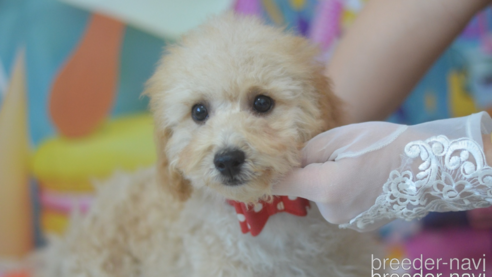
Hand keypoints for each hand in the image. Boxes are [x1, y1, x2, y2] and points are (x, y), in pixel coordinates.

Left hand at [273, 112, 491, 230]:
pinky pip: (339, 204)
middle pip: (304, 189)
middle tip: (337, 154)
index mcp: (325, 188)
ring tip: (356, 164)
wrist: (429, 166)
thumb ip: (305, 153)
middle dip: (310, 171)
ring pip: (322, 196)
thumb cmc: (384, 144)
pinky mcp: (359, 224)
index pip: (282, 184)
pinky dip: (343, 192)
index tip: (274, 161)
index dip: (276, 171)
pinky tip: (364, 178)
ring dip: (327, 182)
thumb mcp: (339, 138)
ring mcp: (347, 221)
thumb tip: (287, 163)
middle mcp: (332, 212)